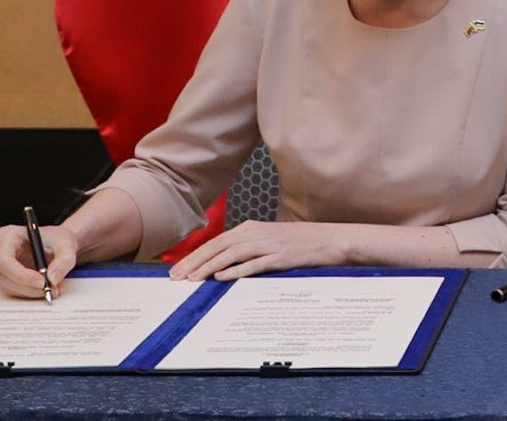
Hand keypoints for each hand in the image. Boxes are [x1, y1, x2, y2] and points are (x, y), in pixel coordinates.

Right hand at [0, 222, 77, 299]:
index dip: (22, 275)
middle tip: (50, 290)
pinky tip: (45, 288)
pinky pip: (13, 290)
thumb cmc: (57, 239)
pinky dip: (30, 292)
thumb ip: (64, 260)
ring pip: (8, 286)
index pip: (5, 261)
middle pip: (5, 276)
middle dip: (28, 287)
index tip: (42, 282)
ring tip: (53, 289)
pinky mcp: (5, 275)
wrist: (57, 244)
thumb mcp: (67, 245)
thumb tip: (52, 279)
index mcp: (8, 235)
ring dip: (31, 292)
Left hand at [169, 221, 343, 281]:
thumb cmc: (300, 242)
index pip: (216, 242)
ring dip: (208, 267)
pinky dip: (235, 271)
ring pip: (231, 255)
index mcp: (251, 228)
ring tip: (192, 280)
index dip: (194, 256)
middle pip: (218, 247)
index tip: (177, 270)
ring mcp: (268, 244)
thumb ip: (247, 247)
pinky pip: (253, 264)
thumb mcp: (270, 239)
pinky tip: (221, 278)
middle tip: (176, 278)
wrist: (330, 240)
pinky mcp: (281, 257)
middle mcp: (256, 233)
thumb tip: (222, 263)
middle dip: (194, 262)